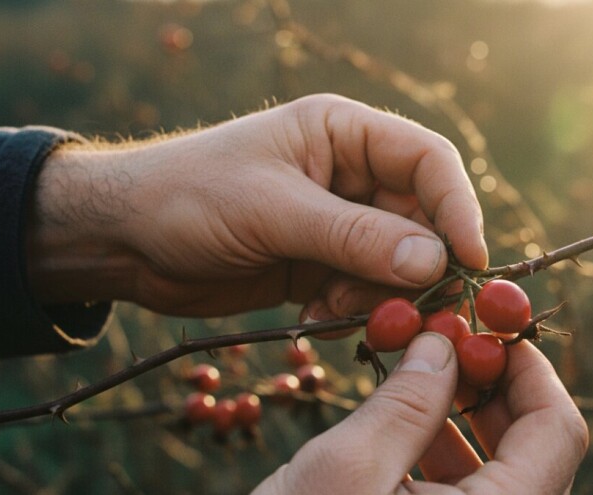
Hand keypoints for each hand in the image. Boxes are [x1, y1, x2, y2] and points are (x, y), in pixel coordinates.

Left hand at [27, 94, 486, 317]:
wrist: (122, 240)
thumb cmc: (189, 198)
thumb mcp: (273, 211)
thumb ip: (355, 237)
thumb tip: (436, 261)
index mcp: (343, 133)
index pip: (426, 161)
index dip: (456, 208)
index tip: (470, 262)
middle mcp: (350, 175)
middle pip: (421, 219)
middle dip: (419, 266)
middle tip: (413, 310)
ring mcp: (337, 222)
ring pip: (396, 263)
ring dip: (382, 295)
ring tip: (339, 310)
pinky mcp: (320, 264)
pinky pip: (363, 291)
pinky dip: (353, 310)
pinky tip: (316, 315)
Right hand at [251, 333, 588, 493]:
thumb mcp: (345, 470)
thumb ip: (405, 401)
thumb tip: (442, 341)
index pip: (557, 432)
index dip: (530, 369)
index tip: (489, 327)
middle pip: (536, 449)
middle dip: (494, 387)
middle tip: (451, 343)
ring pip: (502, 474)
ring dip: (467, 416)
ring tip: (422, 373)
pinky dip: (445, 454)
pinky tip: (406, 423)